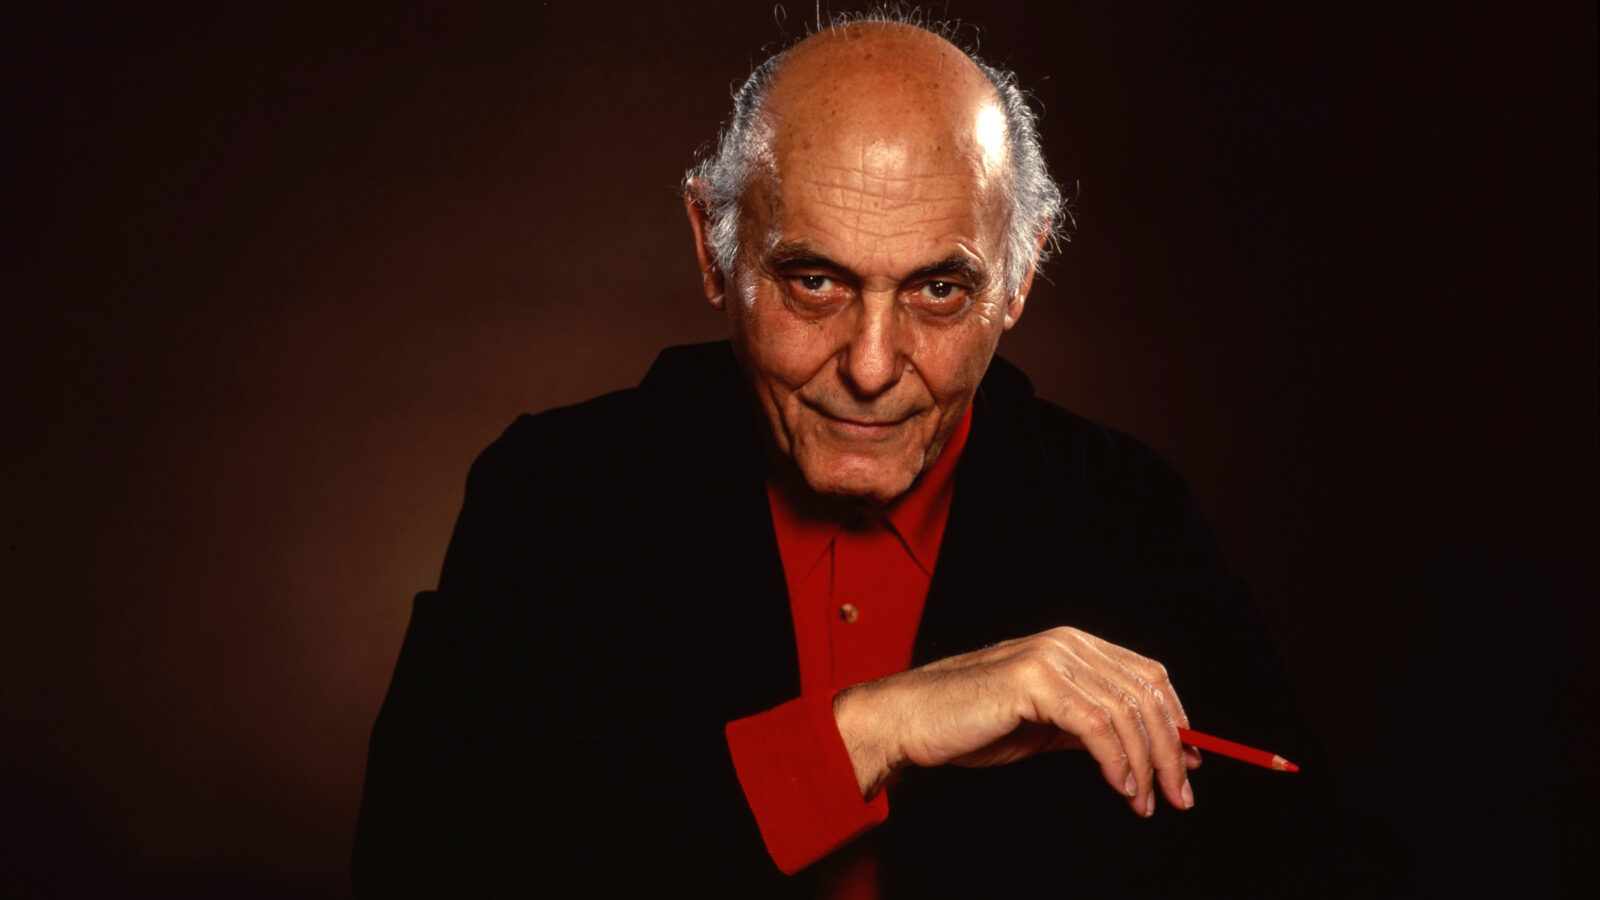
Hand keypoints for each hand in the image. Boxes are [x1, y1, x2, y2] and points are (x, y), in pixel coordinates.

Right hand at [832, 626, 1200, 816]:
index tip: (1192, 763)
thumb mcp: (1044, 724)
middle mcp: (1067, 643)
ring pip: (1126, 712)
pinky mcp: (1034, 681)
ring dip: (1145, 765)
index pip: (1148, 675)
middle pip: (1146, 693)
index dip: (1177, 719)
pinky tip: (1120, 788)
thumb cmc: (970, 722)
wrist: (909, 719)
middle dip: (1172, 750)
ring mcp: (1050, 658)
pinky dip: (1116, 763)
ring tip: (1146, 802)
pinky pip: (1096, 726)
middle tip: (1180, 795)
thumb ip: (1092, 727)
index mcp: (1073, 645)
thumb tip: (1148, 751)